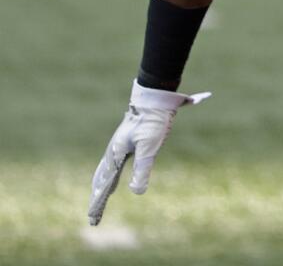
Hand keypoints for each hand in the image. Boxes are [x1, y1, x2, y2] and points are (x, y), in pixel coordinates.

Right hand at [88, 80, 209, 225]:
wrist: (153, 99)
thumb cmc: (152, 122)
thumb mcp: (149, 148)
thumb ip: (142, 170)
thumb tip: (135, 192)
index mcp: (115, 155)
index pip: (104, 185)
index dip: (99, 203)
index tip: (93, 219)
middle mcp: (113, 152)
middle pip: (101, 180)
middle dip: (97, 198)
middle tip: (93, 216)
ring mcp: (118, 147)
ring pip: (106, 172)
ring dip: (102, 187)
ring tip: (99, 198)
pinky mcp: (126, 143)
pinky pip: (113, 165)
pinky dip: (109, 176)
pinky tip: (114, 177)